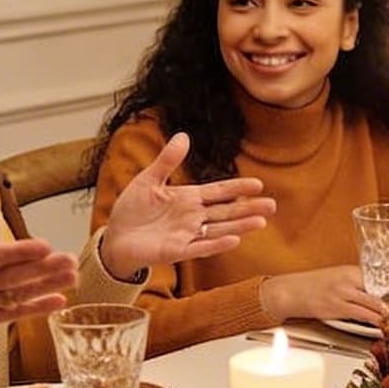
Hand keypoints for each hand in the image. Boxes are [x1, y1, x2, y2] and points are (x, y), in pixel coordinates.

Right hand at [0, 184, 79, 363]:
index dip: (18, 253)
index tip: (44, 245)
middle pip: (10, 277)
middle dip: (42, 269)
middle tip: (70, 258)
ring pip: (17, 295)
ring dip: (46, 286)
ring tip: (73, 275)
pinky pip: (14, 314)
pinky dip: (37, 309)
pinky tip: (60, 301)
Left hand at [98, 131, 277, 279]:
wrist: (115, 237)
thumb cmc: (131, 210)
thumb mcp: (149, 180)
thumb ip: (167, 161)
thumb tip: (183, 136)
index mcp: (188, 198)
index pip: (219, 192)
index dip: (238, 188)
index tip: (258, 184)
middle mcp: (193, 217)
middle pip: (226, 212)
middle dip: (249, 208)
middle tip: (272, 205)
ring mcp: (187, 235)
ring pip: (220, 230)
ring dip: (240, 226)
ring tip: (261, 222)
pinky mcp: (177, 251)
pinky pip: (200, 248)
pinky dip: (216, 245)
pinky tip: (234, 240)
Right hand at [260, 264, 388, 326]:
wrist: (290, 291)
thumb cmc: (312, 286)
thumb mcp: (337, 278)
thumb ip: (356, 284)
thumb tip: (376, 294)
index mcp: (351, 271)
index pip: (381, 277)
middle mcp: (349, 279)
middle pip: (381, 289)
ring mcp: (343, 293)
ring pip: (374, 303)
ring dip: (388, 312)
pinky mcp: (337, 307)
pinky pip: (362, 314)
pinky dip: (375, 320)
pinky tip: (382, 324)